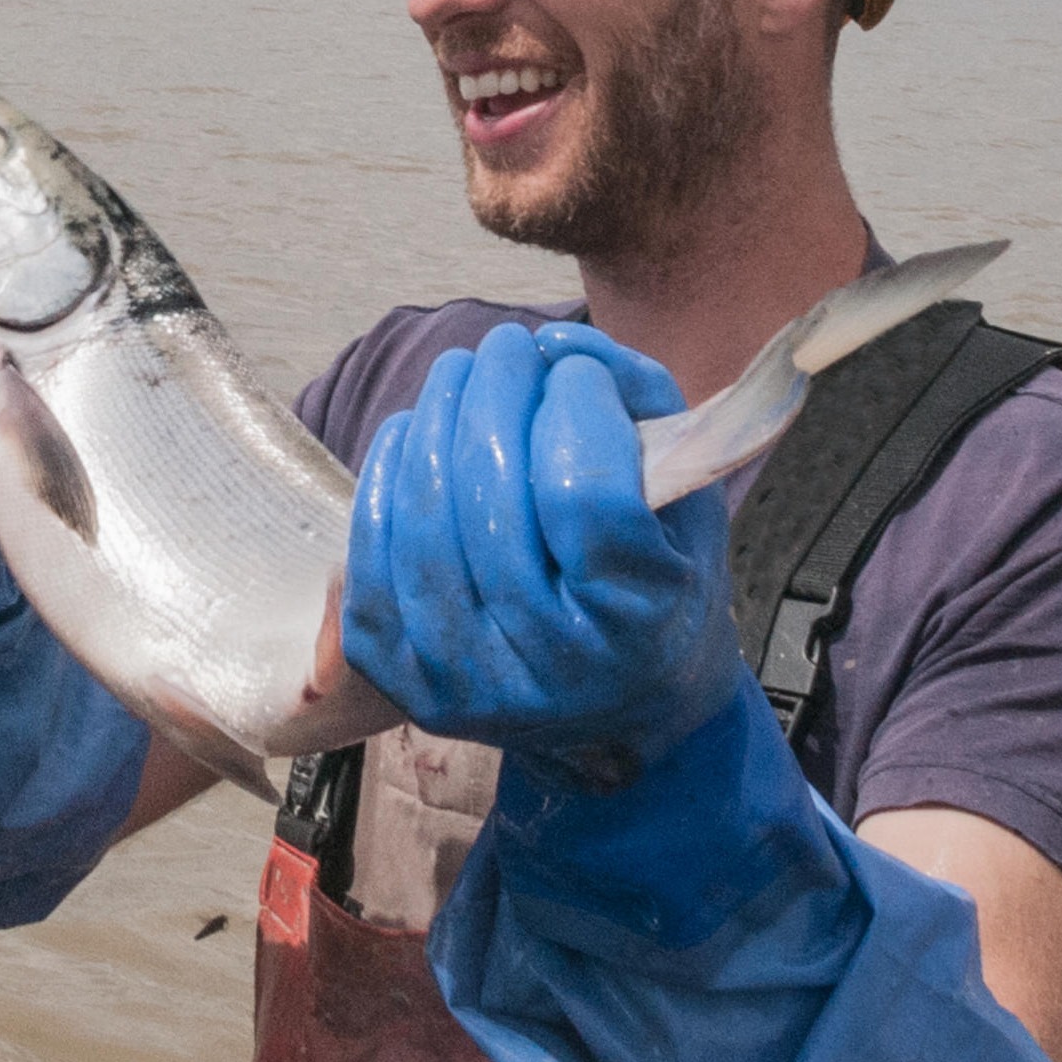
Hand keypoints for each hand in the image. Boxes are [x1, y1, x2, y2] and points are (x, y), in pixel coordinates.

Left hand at [342, 320, 735, 788]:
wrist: (615, 715)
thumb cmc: (658, 593)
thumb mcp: (689, 504)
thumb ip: (643, 404)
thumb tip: (556, 347)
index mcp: (640, 635)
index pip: (586, 497)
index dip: (575, 411)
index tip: (575, 373)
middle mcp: (548, 675)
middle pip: (491, 495)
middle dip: (495, 393)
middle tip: (508, 348)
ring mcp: (462, 682)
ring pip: (423, 512)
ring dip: (437, 415)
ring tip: (462, 372)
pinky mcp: (398, 673)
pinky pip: (371, 542)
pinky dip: (389, 467)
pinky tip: (416, 428)